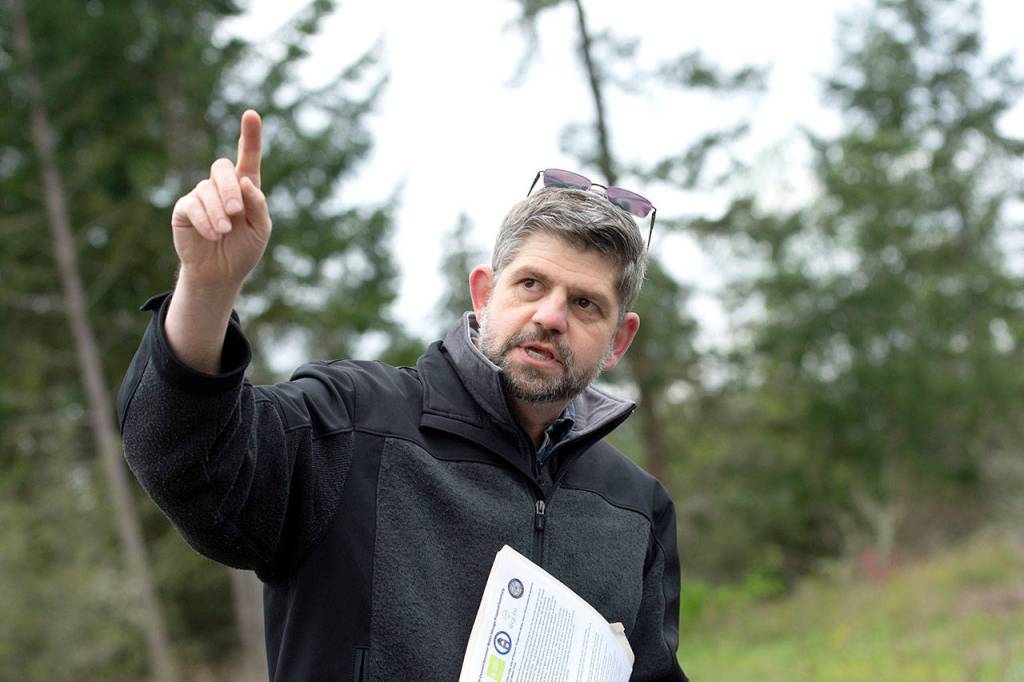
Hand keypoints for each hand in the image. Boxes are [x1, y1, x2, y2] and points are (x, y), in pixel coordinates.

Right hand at [170, 110, 270, 289]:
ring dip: (218, 212)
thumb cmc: (243, 250)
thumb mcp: (260, 229)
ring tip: (224, 233)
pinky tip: (213, 234)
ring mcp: (202, 195)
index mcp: (246, 188)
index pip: (248, 157)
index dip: (250, 136)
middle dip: (230, 189)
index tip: (251, 114)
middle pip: (223, 168)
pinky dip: (205, 220)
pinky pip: (192, 205)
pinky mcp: (185, 208)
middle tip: (235, 212)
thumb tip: (247, 181)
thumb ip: (258, 205)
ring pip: (208, 190)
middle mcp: (222, 187)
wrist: (221, 274)